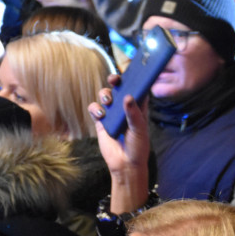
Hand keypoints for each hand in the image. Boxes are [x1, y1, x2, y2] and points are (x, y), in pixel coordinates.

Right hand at [90, 76, 150, 213]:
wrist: (125, 165)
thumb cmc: (138, 147)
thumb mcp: (139, 130)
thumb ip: (133, 113)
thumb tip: (127, 97)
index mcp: (138, 107)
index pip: (136, 87)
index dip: (133, 77)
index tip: (129, 70)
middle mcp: (124, 108)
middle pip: (119, 87)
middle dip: (115, 80)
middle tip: (113, 79)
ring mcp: (112, 114)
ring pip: (105, 95)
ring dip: (105, 94)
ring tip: (108, 101)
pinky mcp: (101, 122)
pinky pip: (95, 109)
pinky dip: (96, 109)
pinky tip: (101, 116)